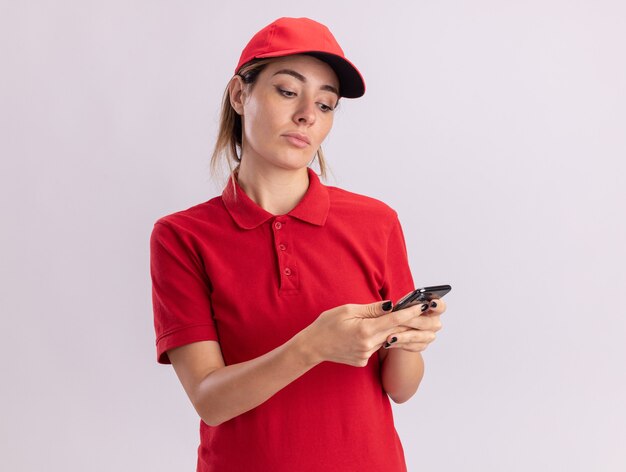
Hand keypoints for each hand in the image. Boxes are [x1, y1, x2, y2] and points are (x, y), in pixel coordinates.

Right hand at [300, 301, 418, 366]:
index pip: (393, 319)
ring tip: (407, 322)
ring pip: (386, 340)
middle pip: (395, 331)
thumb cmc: (327, 324)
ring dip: (394, 331)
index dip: (409, 312)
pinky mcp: (363, 361)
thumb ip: (371, 309)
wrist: (313, 346)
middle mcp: (368, 345)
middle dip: (410, 323)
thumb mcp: (348, 310)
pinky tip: (371, 334)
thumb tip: (391, 305)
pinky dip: (377, 339)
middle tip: (426, 316)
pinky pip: (376, 347)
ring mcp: (366, 355)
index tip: (422, 306)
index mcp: (365, 330)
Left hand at [382, 299, 445, 352]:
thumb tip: (391, 305)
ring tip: (390, 337)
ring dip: (403, 336)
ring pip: (418, 337)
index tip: (431, 303)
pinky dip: (400, 344)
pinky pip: (412, 346)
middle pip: (427, 323)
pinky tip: (390, 343)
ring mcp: (429, 336)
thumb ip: (402, 303)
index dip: (437, 305)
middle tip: (399, 320)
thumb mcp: (400, 305)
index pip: (440, 307)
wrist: (396, 328)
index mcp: (433, 309)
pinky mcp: (422, 345)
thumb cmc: (401, 312)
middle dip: (412, 321)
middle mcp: (434, 323)